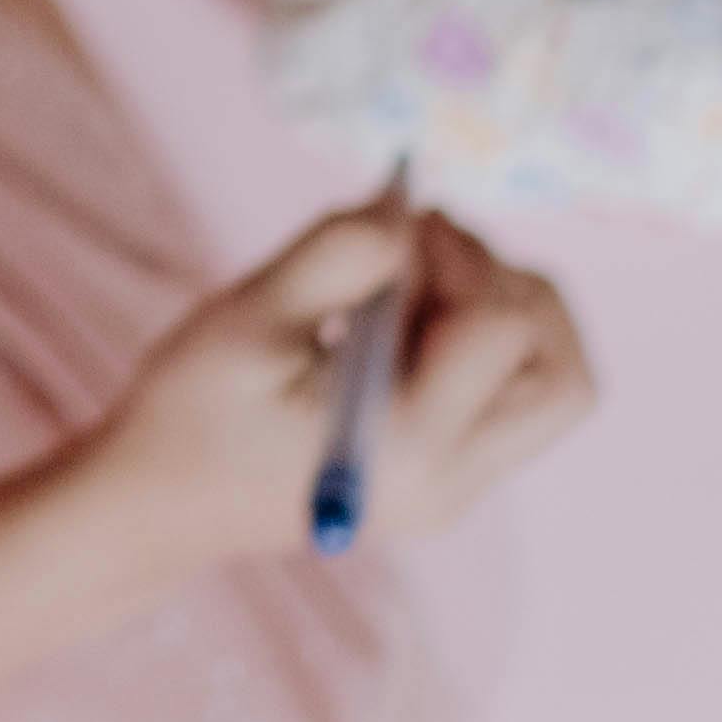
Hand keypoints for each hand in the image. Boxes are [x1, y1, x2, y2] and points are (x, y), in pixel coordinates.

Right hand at [99, 203, 595, 567]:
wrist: (158, 504)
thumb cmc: (191, 411)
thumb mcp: (248, 316)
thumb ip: (336, 255)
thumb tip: (408, 217)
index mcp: (406, 446)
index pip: (504, 331)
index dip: (464, 260)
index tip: (397, 231)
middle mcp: (448, 483)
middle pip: (562, 379)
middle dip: (513, 291)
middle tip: (428, 253)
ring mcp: (451, 490)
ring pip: (547, 391)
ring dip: (502, 314)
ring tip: (411, 286)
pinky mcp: (441, 480)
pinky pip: (505, 401)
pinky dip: (476, 343)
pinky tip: (397, 322)